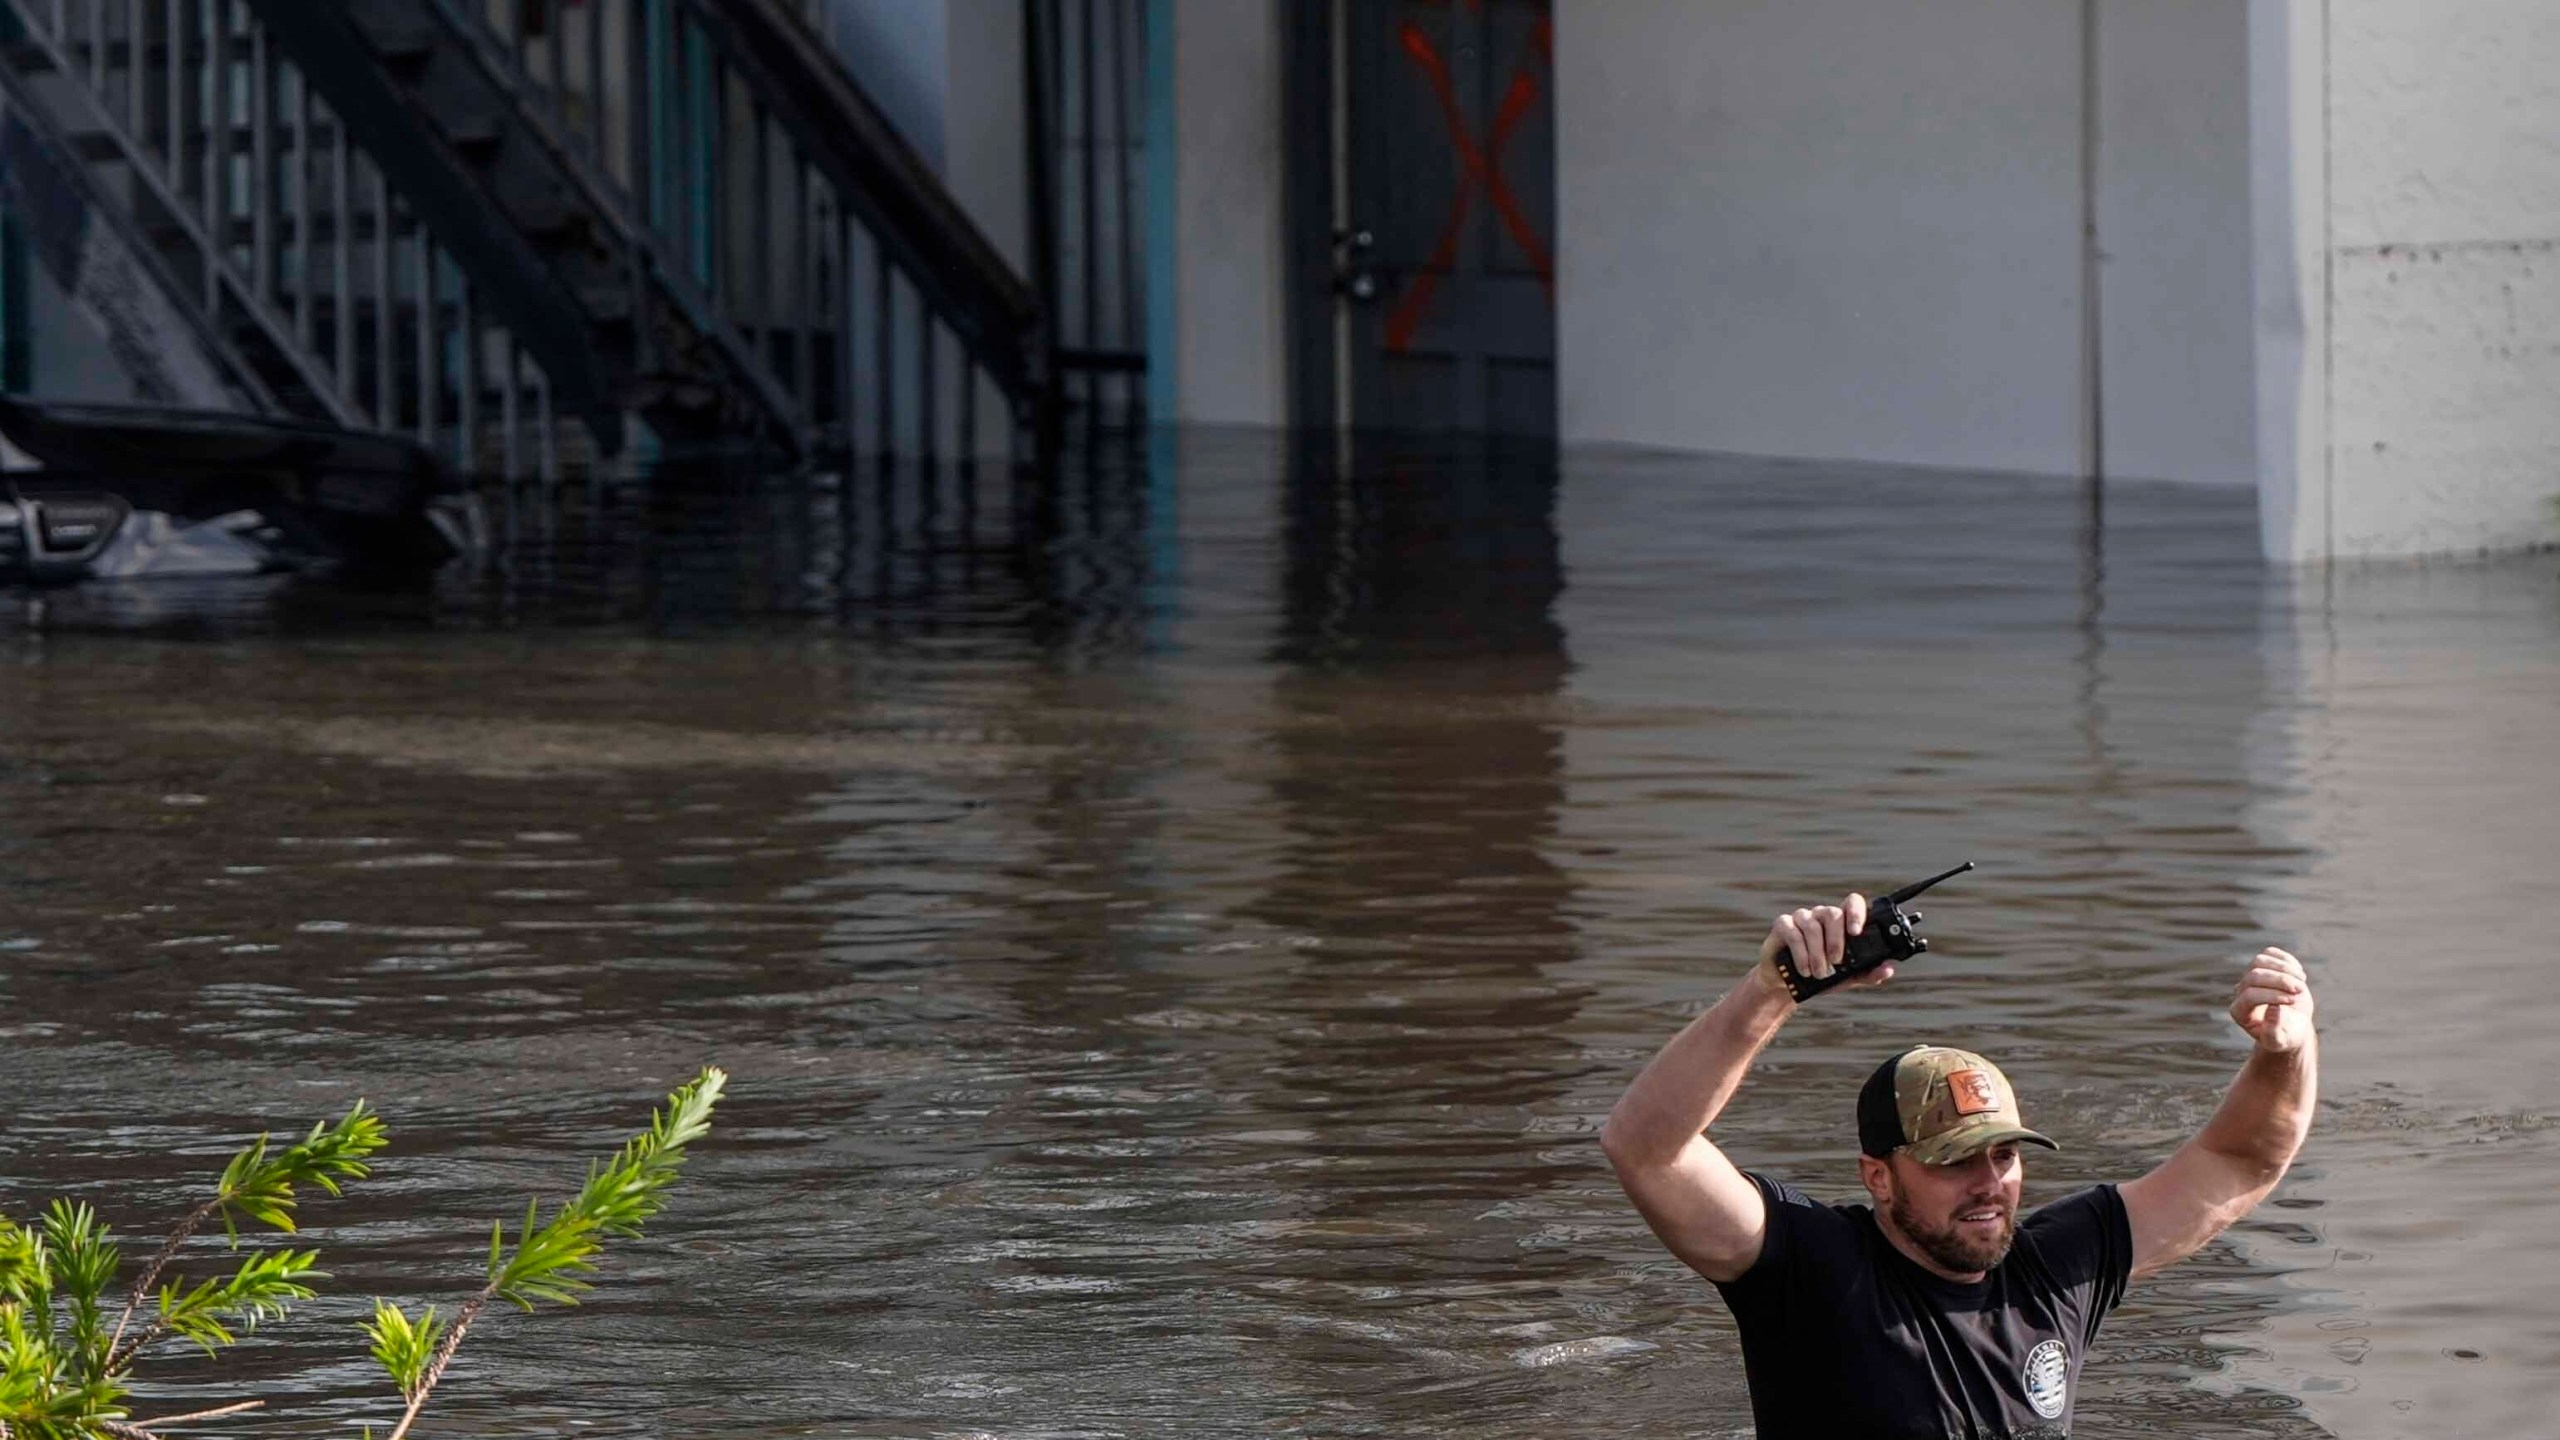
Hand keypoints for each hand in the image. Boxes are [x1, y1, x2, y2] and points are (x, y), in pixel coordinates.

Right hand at [1755, 893, 1885, 997]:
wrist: (1789, 984)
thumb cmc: (1821, 976)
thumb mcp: (1846, 978)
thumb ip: (1866, 973)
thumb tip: (1888, 969)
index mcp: (1841, 923)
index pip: (1852, 902)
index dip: (1856, 912)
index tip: (1856, 932)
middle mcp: (1821, 915)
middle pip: (1832, 914)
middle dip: (1836, 940)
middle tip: (1836, 962)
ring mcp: (1801, 918)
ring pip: (1812, 926)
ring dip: (1817, 953)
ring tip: (1819, 974)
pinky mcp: (1783, 925)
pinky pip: (1793, 934)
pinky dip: (1801, 954)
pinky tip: (1804, 969)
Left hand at [2230, 947, 2315, 1053]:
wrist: (2291, 1027)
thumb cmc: (2284, 1037)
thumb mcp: (2280, 1040)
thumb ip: (2274, 1030)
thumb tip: (2274, 1008)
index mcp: (2240, 1012)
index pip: (2250, 995)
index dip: (2271, 995)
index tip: (2292, 1000)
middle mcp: (2240, 992)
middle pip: (2254, 975)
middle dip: (2280, 980)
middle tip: (2300, 990)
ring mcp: (2250, 977)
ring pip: (2260, 960)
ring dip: (2284, 968)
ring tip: (2302, 981)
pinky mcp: (2264, 966)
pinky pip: (2270, 953)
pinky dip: (2286, 960)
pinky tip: (2299, 974)